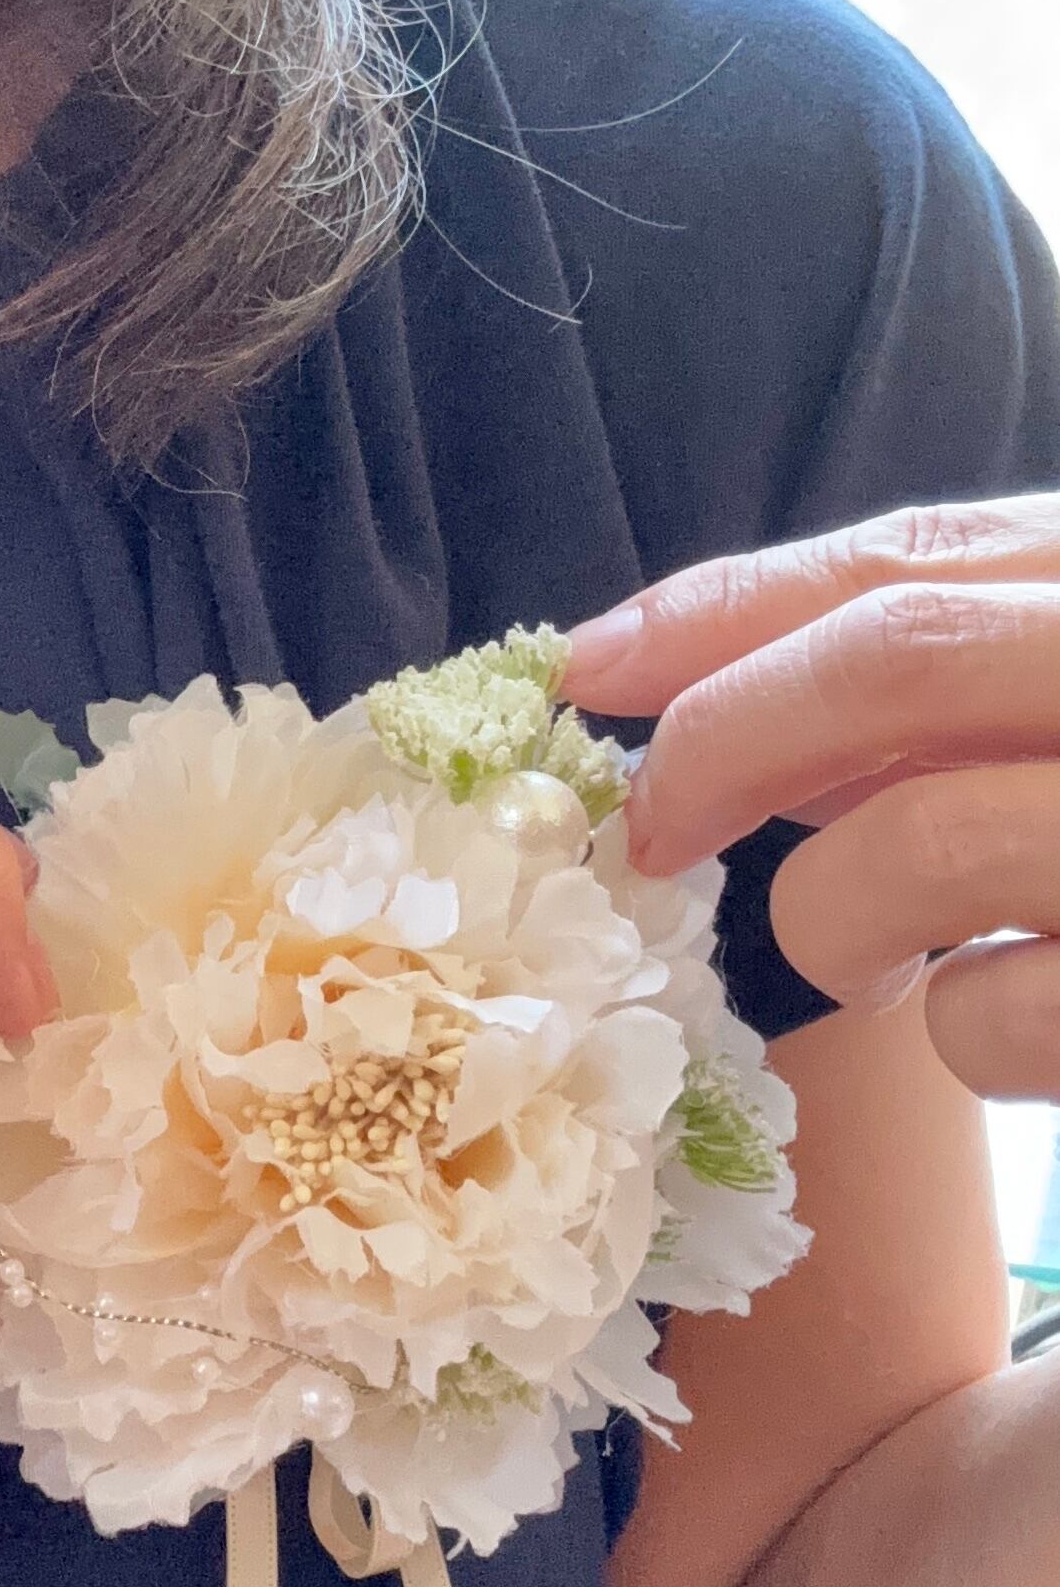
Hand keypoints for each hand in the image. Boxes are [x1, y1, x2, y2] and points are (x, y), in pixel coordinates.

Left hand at [561, 494, 1059, 1099]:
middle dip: (723, 741)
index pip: (917, 552)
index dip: (722, 607)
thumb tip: (723, 715)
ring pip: (919, 843)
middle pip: (896, 656)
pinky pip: (994, 1018)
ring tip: (864, 947)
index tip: (583, 667)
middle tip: (645, 828)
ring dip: (831, 913)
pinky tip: (1001, 1020)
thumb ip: (959, 681)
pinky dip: (957, 1033)